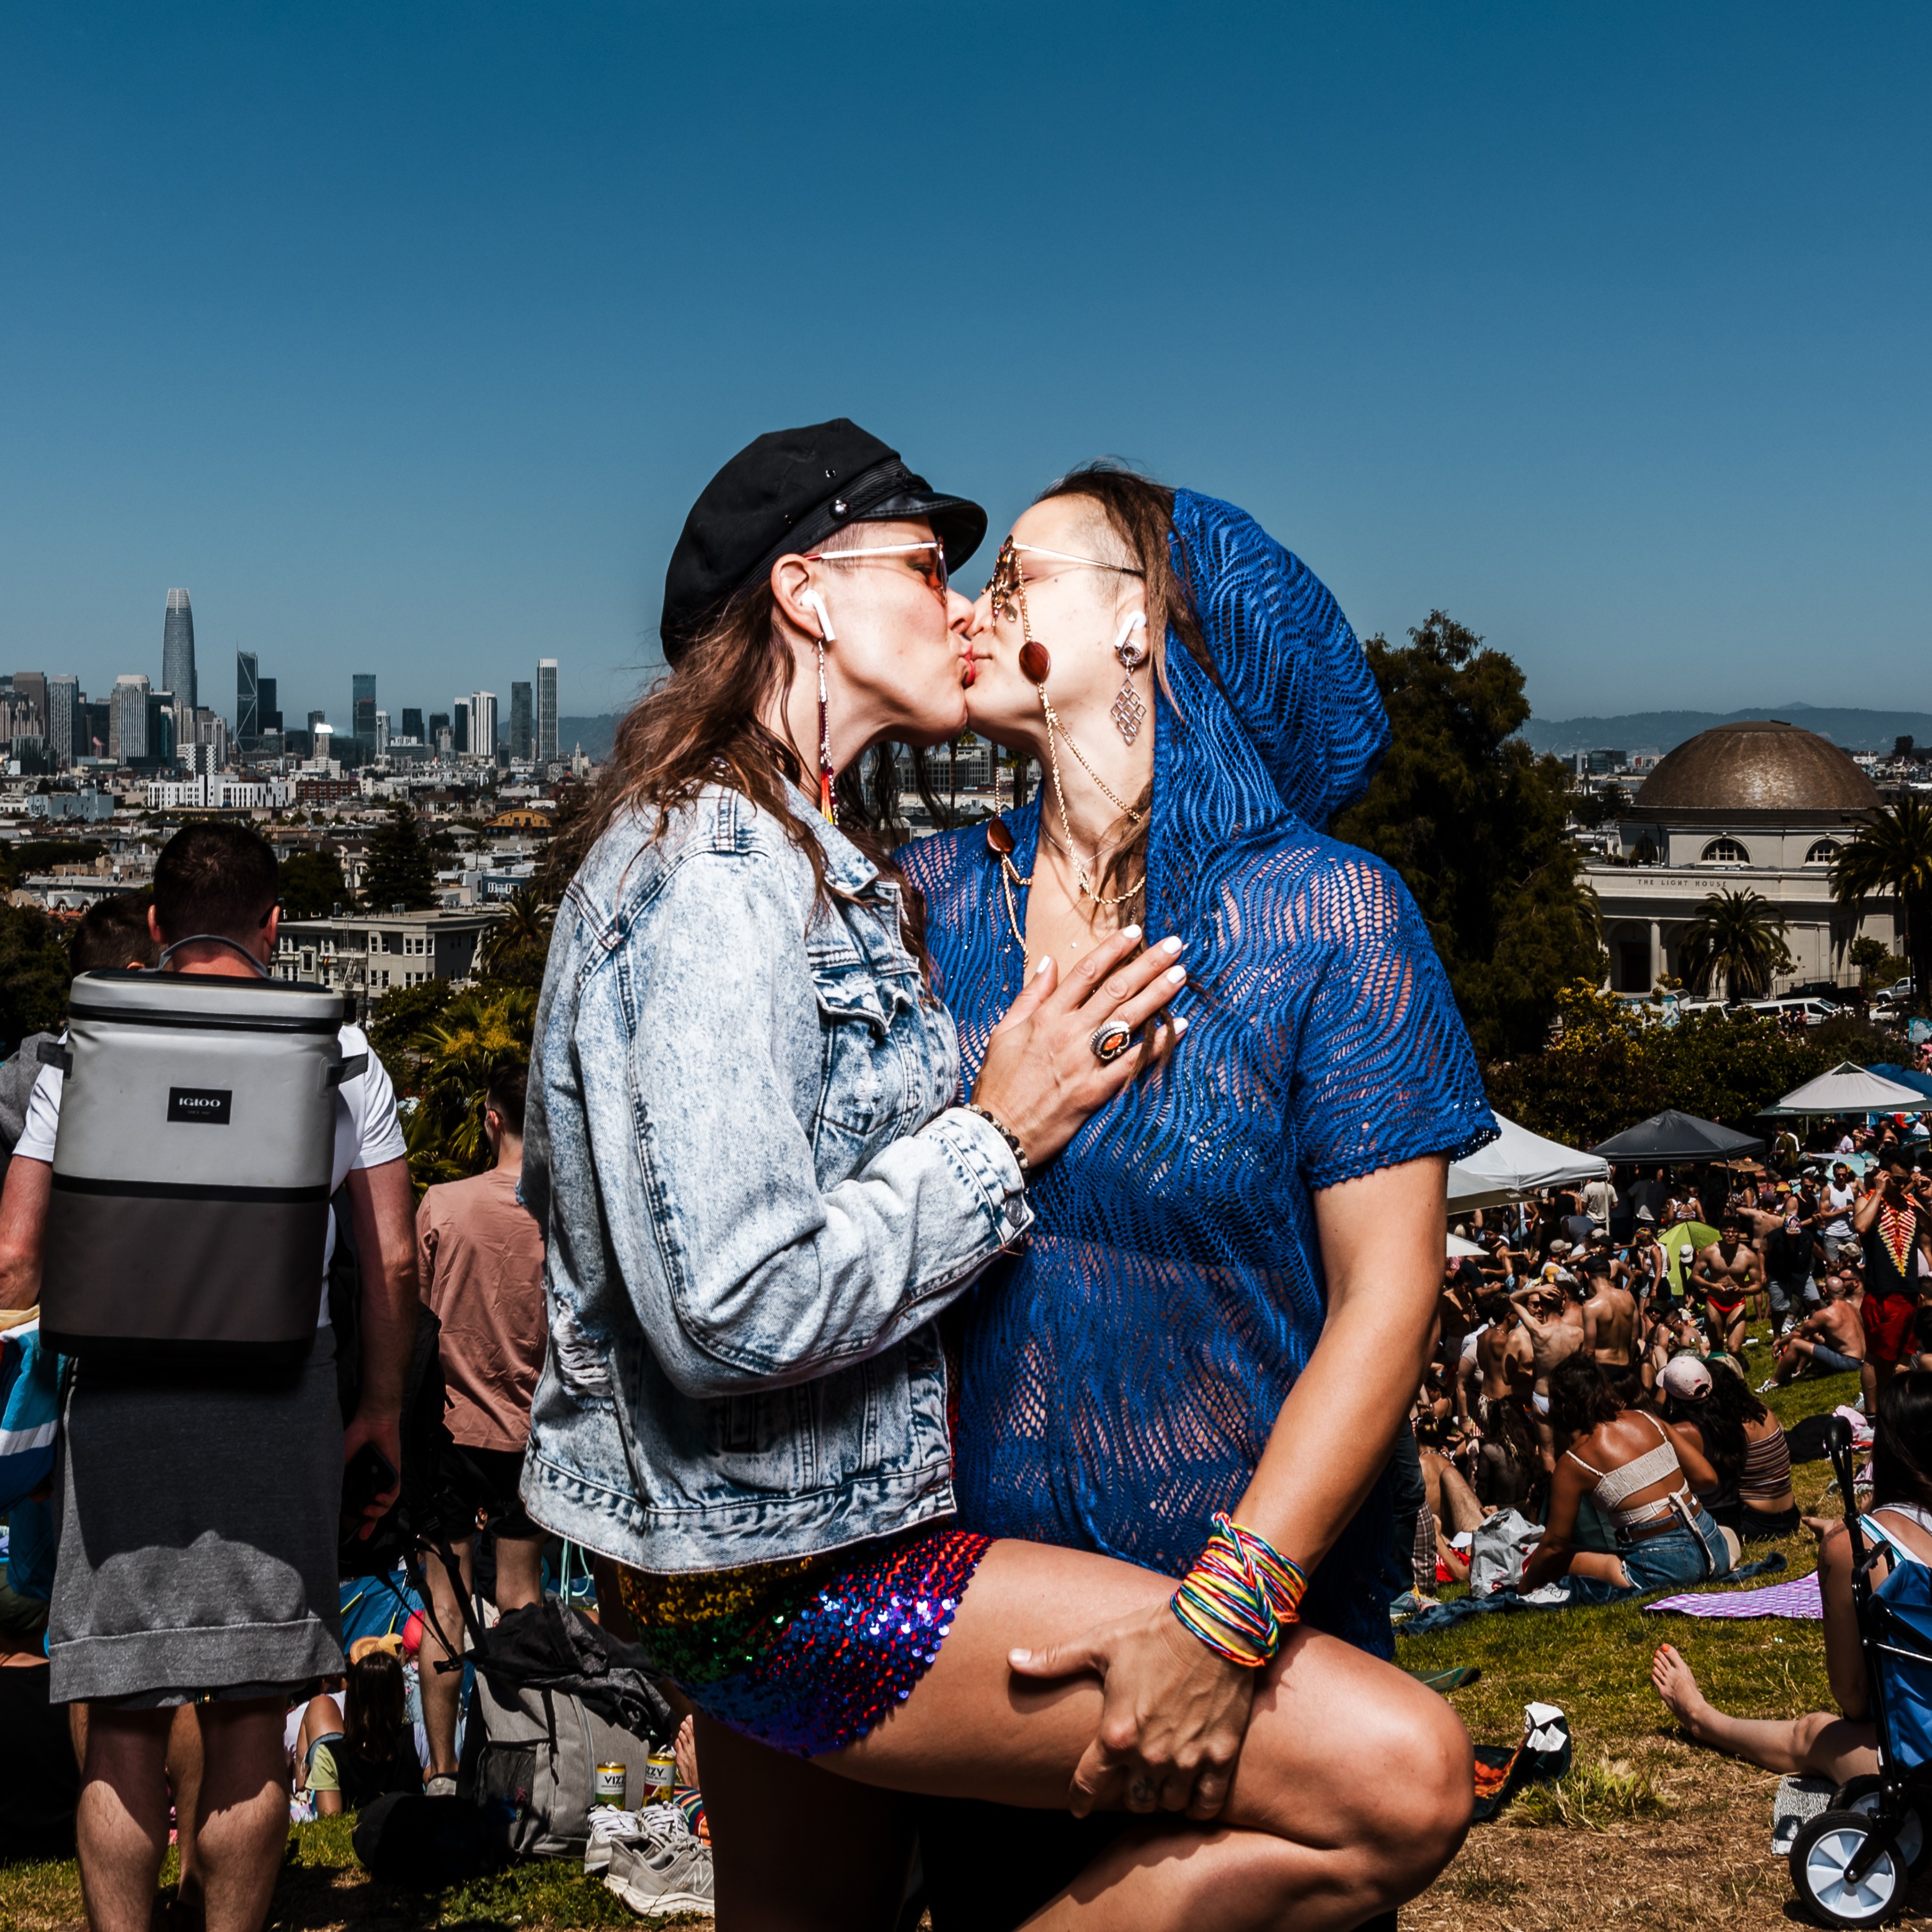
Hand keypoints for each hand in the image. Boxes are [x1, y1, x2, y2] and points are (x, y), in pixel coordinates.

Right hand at [342, 1410, 403, 1539]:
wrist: (371, 1422)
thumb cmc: (355, 1437)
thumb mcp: (340, 1462)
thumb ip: (336, 1479)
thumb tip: (324, 1498)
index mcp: (359, 1481)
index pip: (359, 1504)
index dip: (357, 1519)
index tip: (352, 1532)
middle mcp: (373, 1482)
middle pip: (375, 1508)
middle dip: (370, 1524)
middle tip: (363, 1533)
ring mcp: (385, 1478)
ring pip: (386, 1504)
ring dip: (378, 1512)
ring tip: (368, 1512)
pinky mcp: (395, 1473)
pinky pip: (395, 1491)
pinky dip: (387, 1498)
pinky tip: (378, 1498)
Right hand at [972, 926, 1187, 1168]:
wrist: (997, 1131)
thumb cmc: (998, 1082)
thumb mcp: (1004, 1031)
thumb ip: (1030, 996)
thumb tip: (1048, 963)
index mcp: (1046, 1016)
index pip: (1085, 973)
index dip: (1112, 949)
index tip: (1135, 932)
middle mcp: (1068, 1033)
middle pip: (1114, 990)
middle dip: (1147, 964)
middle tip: (1174, 946)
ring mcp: (1084, 1062)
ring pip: (1127, 1020)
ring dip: (1157, 994)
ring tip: (1180, 975)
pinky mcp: (1095, 1091)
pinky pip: (1131, 1063)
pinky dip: (1156, 1044)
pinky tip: (1178, 1026)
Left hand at [1008, 1600, 1256, 1819]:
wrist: (1213, 1624)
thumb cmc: (1152, 1632)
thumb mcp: (1099, 1644)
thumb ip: (1054, 1660)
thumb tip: (1012, 1660)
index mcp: (1117, 1734)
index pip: (1088, 1784)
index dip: (1079, 1800)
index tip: (1077, 1809)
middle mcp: (1151, 1756)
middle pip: (1134, 1800)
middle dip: (1128, 1793)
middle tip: (1129, 1780)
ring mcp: (1188, 1759)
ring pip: (1168, 1803)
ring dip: (1161, 1797)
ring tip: (1159, 1784)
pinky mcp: (1221, 1755)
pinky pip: (1207, 1802)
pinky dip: (1198, 1806)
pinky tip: (1192, 1797)